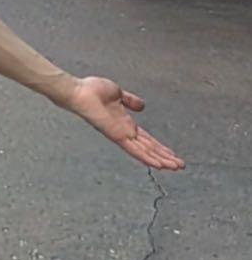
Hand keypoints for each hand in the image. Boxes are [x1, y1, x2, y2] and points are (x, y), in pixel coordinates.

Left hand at [65, 75, 183, 170]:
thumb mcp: (118, 93)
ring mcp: (121, 135)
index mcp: (125, 123)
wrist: (79, 91)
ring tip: (175, 168)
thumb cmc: (92, 91)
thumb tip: (141, 105)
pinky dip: (148, 158)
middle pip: (149, 148)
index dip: (160, 147)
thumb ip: (130, 101)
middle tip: (179, 166)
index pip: (147, 139)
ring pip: (145, 152)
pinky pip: (135, 150)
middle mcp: (124, 132)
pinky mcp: (117, 136)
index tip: (172, 153)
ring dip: (161, 160)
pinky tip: (159, 165)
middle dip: (165, 157)